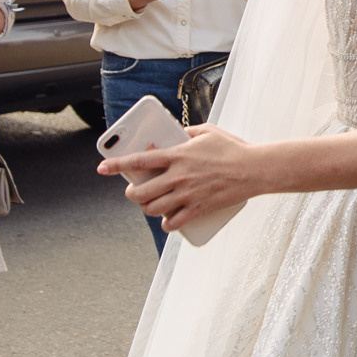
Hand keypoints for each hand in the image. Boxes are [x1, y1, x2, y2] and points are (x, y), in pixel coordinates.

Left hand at [97, 124, 262, 231]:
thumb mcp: (208, 131)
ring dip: (146, 208)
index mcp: (177, 155)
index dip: (116, 164)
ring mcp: (187, 194)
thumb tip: (175, 135)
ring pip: (153, 208)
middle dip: (132, 193)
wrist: (255, 169)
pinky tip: (167, 221)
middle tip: (134, 191)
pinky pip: (173, 223)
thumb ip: (187, 132)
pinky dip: (166, 224)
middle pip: (141, 191)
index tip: (102, 167)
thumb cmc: (233, 148)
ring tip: (149, 204)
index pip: (139, 160)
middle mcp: (178, 176)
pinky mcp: (198, 209)